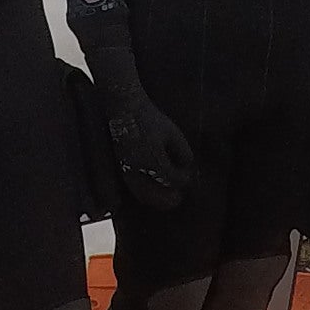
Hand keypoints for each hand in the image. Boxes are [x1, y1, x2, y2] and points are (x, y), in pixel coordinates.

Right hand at [100, 79, 196, 209]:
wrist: (124, 109)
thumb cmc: (150, 118)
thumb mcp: (172, 132)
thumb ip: (182, 151)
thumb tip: (189, 167)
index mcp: (154, 159)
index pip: (173, 179)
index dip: (184, 179)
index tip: (189, 175)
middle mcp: (138, 169)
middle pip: (156, 195)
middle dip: (169, 198)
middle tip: (178, 198)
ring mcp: (127, 170)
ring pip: (142, 195)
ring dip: (155, 200)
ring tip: (166, 200)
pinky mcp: (120, 167)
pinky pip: (132, 188)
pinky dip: (144, 194)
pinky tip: (151, 190)